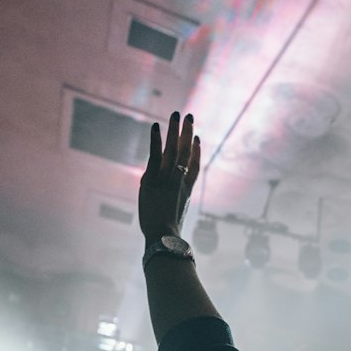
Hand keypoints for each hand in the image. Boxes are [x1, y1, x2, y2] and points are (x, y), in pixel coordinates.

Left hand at [139, 111, 199, 242]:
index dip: (196, 151)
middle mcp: (179, 181)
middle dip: (188, 133)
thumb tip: (171, 208)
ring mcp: (167, 178)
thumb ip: (174, 207)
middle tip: (189, 116)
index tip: (197, 139)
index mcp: (187, 190)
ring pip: (173, 149)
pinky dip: (156, 140)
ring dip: (175, 130)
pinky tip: (156, 126)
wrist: (163, 236)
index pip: (194, 166)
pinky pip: (155, 155)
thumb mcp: (174, 218)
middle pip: (186, 152)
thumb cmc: (167, 234)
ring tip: (176, 114)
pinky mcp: (153, 179)